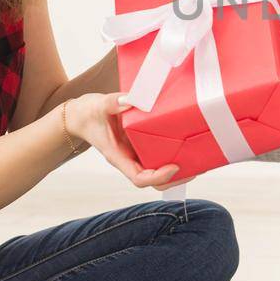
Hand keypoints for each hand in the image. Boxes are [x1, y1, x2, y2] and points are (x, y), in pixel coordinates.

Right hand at [65, 94, 184, 190]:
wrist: (81, 115)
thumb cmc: (88, 113)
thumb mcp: (99, 105)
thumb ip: (114, 102)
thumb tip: (132, 100)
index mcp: (118, 156)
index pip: (138, 178)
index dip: (157, 177)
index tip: (174, 167)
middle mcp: (129, 159)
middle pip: (153, 181)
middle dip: (174, 179)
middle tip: (196, 169)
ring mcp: (135, 153)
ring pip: (157, 170)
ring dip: (177, 169)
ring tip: (198, 160)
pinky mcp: (140, 144)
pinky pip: (158, 154)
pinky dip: (173, 153)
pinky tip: (187, 144)